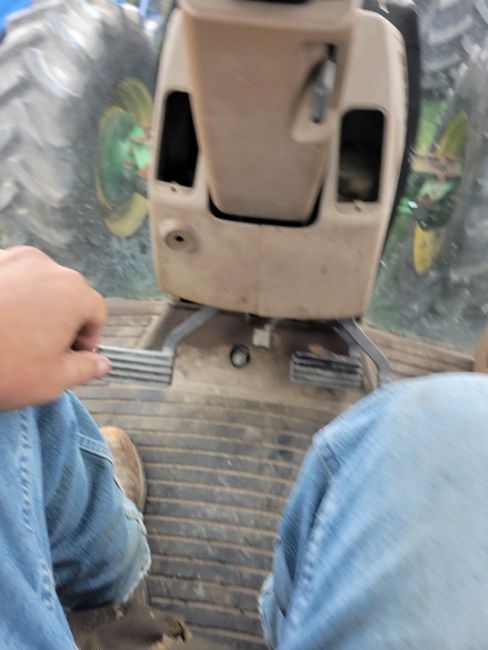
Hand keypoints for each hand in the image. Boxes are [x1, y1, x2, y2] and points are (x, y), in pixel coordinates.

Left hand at [0, 247, 109, 408]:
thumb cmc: (1, 367)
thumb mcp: (52, 380)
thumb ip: (85, 369)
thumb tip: (102, 363)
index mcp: (72, 292)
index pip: (96, 311)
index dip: (89, 338)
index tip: (72, 357)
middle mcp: (45, 265)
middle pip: (66, 294)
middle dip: (61, 321)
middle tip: (41, 351)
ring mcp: (10, 258)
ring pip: (35, 285)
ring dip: (33, 308)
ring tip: (12, 338)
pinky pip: (6, 280)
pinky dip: (6, 298)